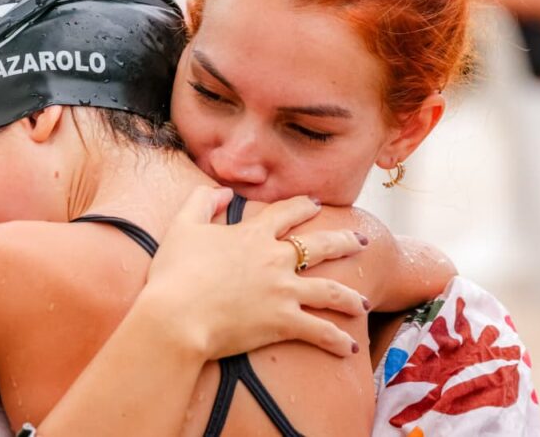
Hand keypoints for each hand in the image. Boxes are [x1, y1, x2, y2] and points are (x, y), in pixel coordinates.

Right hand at [139, 187, 367, 359]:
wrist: (176, 316)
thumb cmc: (175, 272)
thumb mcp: (183, 226)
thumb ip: (202, 201)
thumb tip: (223, 191)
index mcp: (253, 234)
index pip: (287, 213)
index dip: (304, 206)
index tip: (316, 204)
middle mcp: (275, 259)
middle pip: (321, 246)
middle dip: (345, 242)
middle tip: (361, 241)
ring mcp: (283, 291)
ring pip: (330, 291)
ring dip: (350, 297)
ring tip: (364, 303)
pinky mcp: (284, 322)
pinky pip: (320, 331)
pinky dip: (337, 340)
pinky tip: (349, 348)